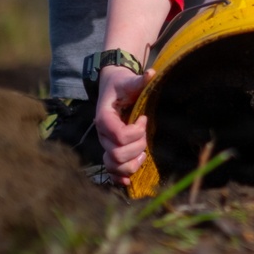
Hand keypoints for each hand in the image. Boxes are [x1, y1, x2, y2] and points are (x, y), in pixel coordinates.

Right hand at [94, 65, 155, 185]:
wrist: (113, 89)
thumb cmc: (122, 86)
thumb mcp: (129, 81)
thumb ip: (139, 81)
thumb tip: (151, 74)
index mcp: (104, 118)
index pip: (119, 135)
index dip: (136, 131)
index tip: (143, 118)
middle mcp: (102, 135)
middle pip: (117, 153)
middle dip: (137, 146)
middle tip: (145, 133)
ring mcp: (106, 145)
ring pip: (114, 166)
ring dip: (132, 163)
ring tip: (143, 153)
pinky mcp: (110, 151)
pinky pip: (111, 171)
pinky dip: (120, 178)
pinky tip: (130, 180)